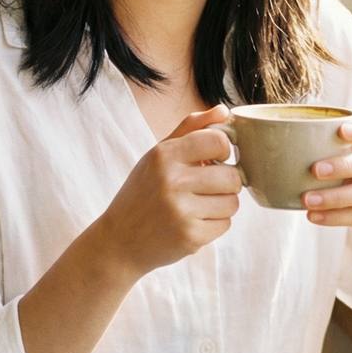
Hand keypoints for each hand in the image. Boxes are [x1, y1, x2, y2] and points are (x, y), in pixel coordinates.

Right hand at [96, 105, 242, 279]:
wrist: (119, 241)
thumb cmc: (142, 193)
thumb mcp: (157, 155)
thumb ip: (190, 129)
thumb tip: (224, 111)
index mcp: (164, 155)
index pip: (218, 141)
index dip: (224, 151)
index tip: (214, 159)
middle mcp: (172, 181)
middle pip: (232, 176)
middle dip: (226, 182)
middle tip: (207, 187)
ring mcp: (181, 211)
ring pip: (233, 202)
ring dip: (222, 204)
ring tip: (199, 205)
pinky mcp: (190, 237)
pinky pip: (225, 224)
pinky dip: (215, 224)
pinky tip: (194, 222)